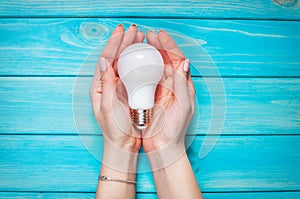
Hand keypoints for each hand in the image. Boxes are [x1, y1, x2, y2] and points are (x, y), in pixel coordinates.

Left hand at [90, 24, 143, 154]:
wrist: (123, 143)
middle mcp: (108, 84)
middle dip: (124, 42)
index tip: (122, 31)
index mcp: (99, 86)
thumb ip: (106, 85)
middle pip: (115, 58)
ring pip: (124, 63)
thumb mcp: (108, 107)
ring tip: (140, 38)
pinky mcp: (128, 91)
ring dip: (131, 50)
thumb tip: (104, 61)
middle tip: (134, 31)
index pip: (106, 59)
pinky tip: (144, 56)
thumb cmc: (114, 129)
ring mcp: (119, 87)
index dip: (113, 44)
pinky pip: (132, 73)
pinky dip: (138, 62)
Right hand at [142, 30, 194, 168]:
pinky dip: (139, 68)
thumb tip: (185, 62)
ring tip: (140, 43)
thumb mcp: (183, 106)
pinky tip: (133, 61)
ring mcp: (159, 89)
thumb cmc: (175, 128)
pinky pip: (144, 78)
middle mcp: (171, 84)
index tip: (160, 35)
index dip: (169, 46)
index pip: (177, 59)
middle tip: (148, 35)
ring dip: (148, 54)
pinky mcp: (149, 96)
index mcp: (182, 85)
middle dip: (158, 46)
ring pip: (154, 66)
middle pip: (164, 59)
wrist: (163, 145)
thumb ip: (183, 84)